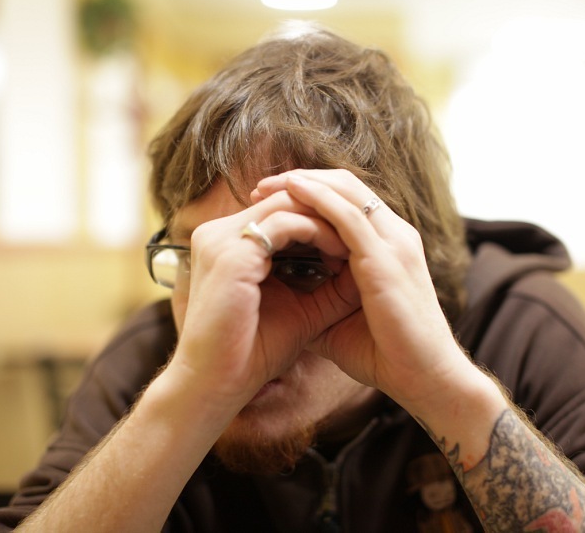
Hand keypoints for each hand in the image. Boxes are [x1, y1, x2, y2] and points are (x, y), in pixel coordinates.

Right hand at [169, 186, 361, 404]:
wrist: (218, 386)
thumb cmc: (253, 353)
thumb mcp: (301, 309)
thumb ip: (328, 284)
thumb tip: (366, 262)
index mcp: (228, 243)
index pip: (279, 209)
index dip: (319, 219)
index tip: (353, 240)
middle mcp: (218, 233)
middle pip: (284, 198)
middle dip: (326, 212)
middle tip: (361, 233)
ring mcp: (221, 239)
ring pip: (287, 203)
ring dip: (327, 220)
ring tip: (355, 242)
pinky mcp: (232, 253)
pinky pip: (285, 223)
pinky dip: (318, 232)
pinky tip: (340, 252)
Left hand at [252, 169, 474, 409]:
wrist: (425, 380)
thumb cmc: (385, 354)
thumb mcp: (339, 318)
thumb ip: (315, 298)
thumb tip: (276, 297)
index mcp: (388, 244)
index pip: (348, 199)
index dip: (310, 191)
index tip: (270, 199)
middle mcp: (396, 235)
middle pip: (345, 185)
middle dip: (301, 179)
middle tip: (261, 187)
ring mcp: (395, 243)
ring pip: (346, 191)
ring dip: (303, 183)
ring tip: (267, 186)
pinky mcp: (387, 259)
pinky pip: (348, 217)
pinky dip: (318, 200)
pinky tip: (291, 192)